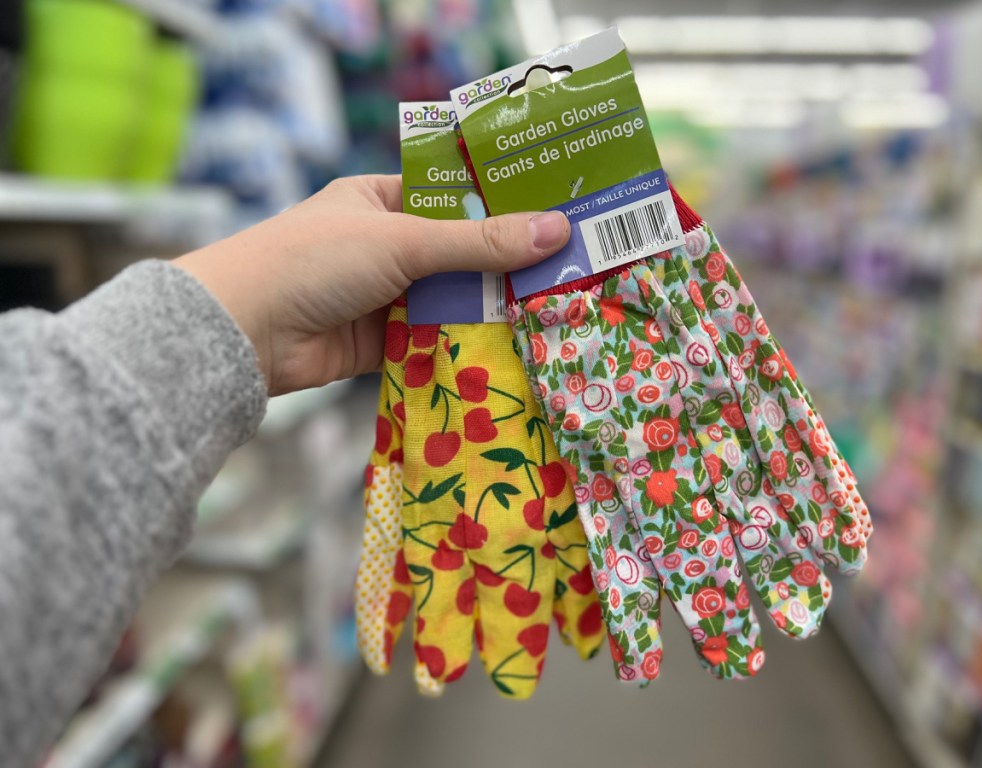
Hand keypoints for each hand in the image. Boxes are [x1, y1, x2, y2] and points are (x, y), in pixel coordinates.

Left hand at [174, 175, 569, 395]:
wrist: (246, 331)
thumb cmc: (316, 259)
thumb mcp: (404, 241)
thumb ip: (479, 242)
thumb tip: (556, 231)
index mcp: (380, 199)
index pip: (453, 196)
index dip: (501, 205)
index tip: (555, 214)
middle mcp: (384, 245)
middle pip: (458, 253)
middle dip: (504, 265)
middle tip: (569, 269)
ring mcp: (383, 295)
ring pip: (449, 299)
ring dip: (489, 308)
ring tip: (554, 309)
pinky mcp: (381, 342)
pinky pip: (434, 339)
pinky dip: (464, 344)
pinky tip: (512, 349)